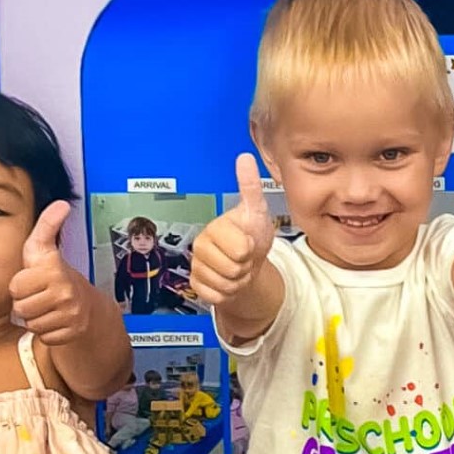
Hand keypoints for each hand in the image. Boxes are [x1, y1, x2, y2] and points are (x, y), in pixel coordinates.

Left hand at [10, 200, 86, 345]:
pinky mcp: (72, 332)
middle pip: (21, 309)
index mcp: (53, 270)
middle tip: (39, 296)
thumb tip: (62, 203)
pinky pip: (44, 336)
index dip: (20, 285)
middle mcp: (64, 292)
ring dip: (35, 318)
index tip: (33, 280)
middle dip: (26, 303)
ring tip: (46, 307)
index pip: (15, 288)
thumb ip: (47, 225)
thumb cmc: (55, 274)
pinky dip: (47, 331)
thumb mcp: (45, 248)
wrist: (87, 303)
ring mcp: (70, 314)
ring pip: (32, 324)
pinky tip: (55, 320)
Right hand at [189, 153, 276, 306]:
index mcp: (215, 228)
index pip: (240, 249)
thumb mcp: (256, 211)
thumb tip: (244, 157)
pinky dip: (227, 293)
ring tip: (237, 268)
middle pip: (233, 269)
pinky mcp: (197, 285)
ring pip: (225, 284)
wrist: (249, 265)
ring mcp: (197, 266)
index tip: (247, 241)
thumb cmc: (252, 237)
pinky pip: (216, 296)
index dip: (250, 250)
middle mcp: (201, 245)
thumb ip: (250, 187)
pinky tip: (226, 281)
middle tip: (243, 257)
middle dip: (245, 267)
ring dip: (238, 281)